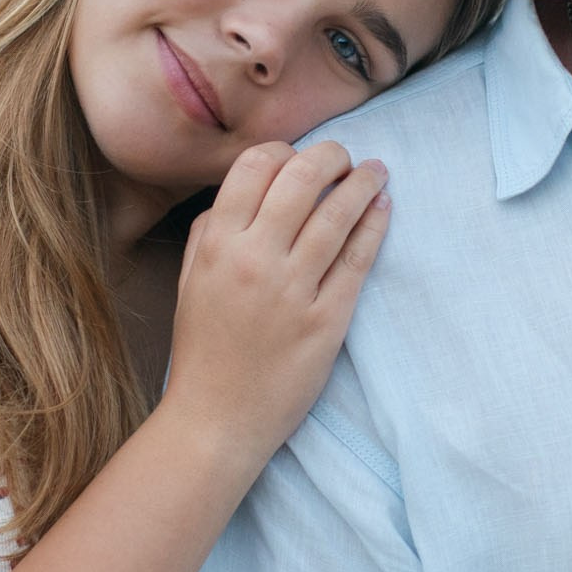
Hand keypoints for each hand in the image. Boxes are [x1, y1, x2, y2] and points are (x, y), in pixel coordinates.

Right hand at [164, 141, 390, 465]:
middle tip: (345, 156)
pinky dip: (374, 224)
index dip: (283, 151)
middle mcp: (255, 259)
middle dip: (330, 155)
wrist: (216, 420)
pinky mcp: (327, 320)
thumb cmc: (201, 350)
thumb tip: (243, 191)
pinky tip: (383, 206)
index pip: (255, 166)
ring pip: (337, 214)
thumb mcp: (188, 282)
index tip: (299, 158)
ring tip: (376, 171)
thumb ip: (208, 232)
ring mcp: (294, 290)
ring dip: (362, 182)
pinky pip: (358, 258)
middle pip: (302, 177)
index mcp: (217, 244)